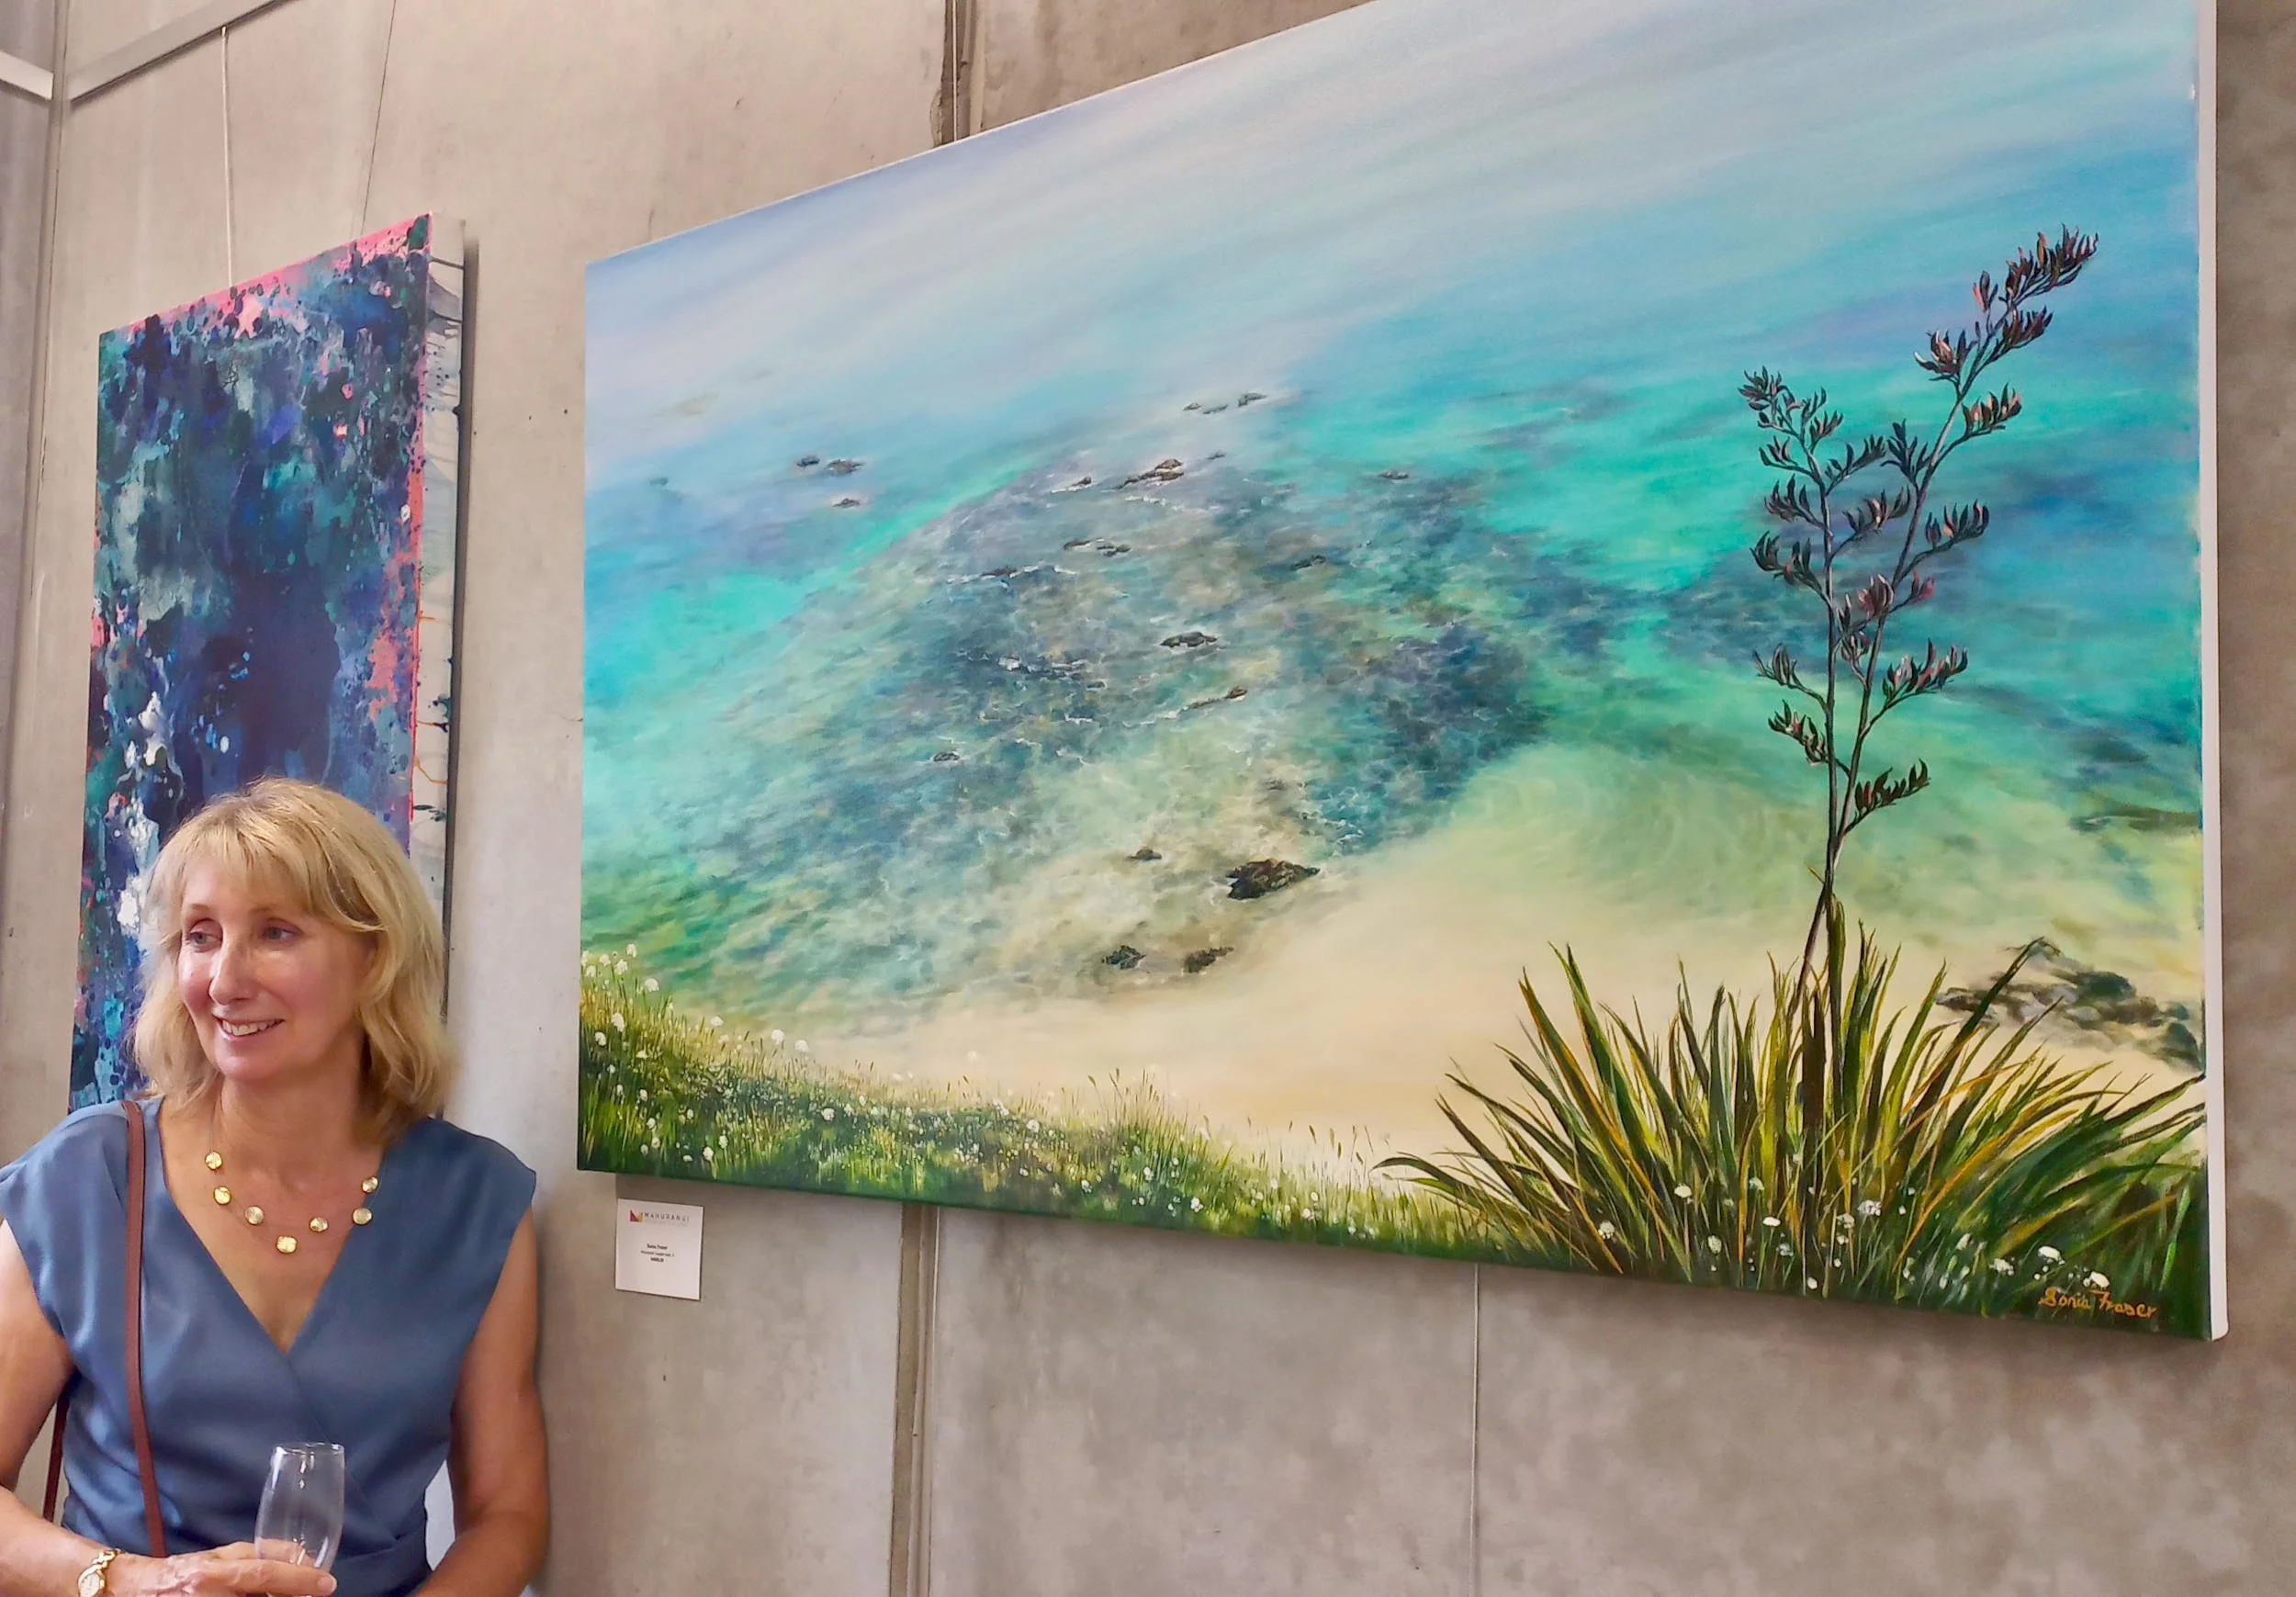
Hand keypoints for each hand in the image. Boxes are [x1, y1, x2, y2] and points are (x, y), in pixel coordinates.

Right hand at [104, 1543, 336, 1595]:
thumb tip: (302, 1556)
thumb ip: (260, 1554)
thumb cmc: (184, 1571)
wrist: (135, 1591)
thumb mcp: (221, 1557)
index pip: (263, 1575)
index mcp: (214, 1575)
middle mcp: (207, 1596)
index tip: (327, 1584)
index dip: (298, 1580)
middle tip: (314, 1595)